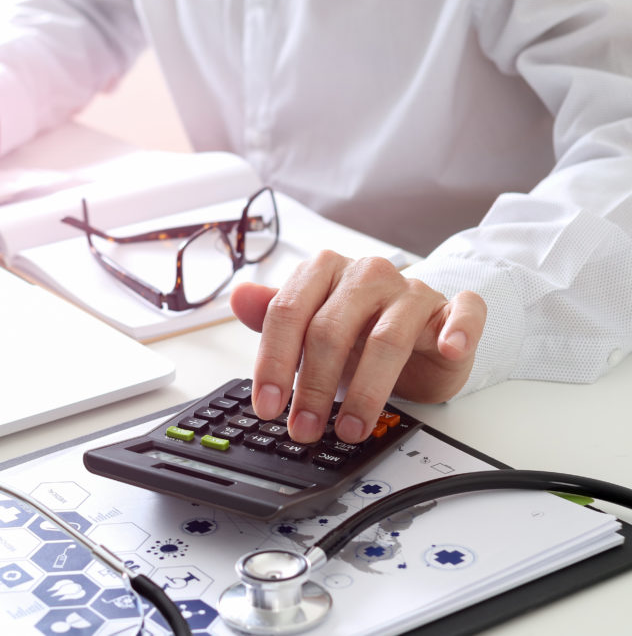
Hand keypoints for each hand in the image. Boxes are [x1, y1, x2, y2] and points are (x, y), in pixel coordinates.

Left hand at [229, 250, 485, 443]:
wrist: (419, 329)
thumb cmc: (360, 330)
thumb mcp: (312, 326)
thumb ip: (276, 315)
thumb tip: (238, 297)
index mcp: (324, 271)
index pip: (288, 312)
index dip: (273, 363)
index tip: (267, 407)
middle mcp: (367, 275)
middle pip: (330, 330)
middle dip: (313, 387)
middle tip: (304, 428)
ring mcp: (411, 291)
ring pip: (386, 339)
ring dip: (366, 391)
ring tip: (351, 429)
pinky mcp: (452, 310)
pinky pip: (463, 313)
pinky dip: (457, 330)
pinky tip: (447, 349)